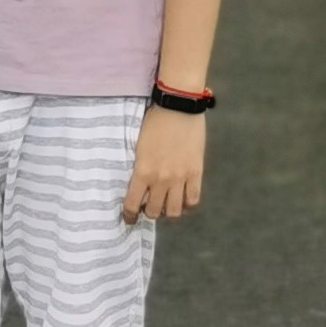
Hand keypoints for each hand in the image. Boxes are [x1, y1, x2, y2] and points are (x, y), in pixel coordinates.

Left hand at [122, 105, 205, 223]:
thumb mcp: (139, 147)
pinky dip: (187, 205)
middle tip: (149, 206)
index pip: (132, 204)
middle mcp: (161, 179)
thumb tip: (140, 186)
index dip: (130, 216)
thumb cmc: (154, 122)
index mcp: (142, 172)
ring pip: (174, 211)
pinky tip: (183, 199)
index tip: (129, 219)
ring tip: (167, 204)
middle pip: (154, 211)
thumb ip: (140, 168)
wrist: (178, 107)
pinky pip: (193, 200)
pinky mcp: (196, 172)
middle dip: (149, 212)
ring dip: (168, 211)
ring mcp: (180, 177)